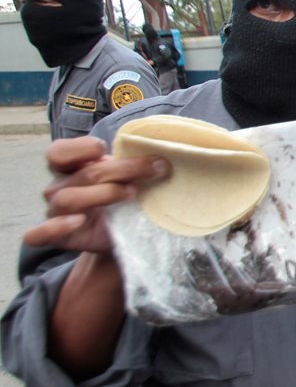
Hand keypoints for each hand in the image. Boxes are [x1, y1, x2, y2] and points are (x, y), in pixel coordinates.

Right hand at [24, 137, 169, 254]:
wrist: (126, 234)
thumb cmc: (125, 197)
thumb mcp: (130, 177)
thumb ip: (136, 163)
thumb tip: (166, 153)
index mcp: (71, 168)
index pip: (59, 152)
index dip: (79, 148)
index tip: (104, 148)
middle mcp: (60, 188)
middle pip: (83, 174)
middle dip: (122, 169)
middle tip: (154, 168)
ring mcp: (57, 213)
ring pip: (67, 199)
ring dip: (103, 194)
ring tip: (131, 194)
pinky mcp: (59, 238)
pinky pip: (38, 234)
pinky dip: (53, 227)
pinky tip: (77, 222)